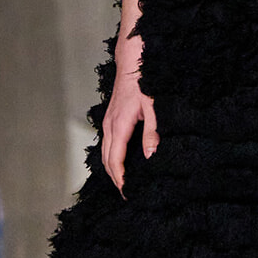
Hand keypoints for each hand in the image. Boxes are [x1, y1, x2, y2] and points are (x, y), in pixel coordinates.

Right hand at [101, 67, 158, 194]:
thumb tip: (150, 155)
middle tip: (127, 193)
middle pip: (107, 161)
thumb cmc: (143, 82)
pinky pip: (107, 144)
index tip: (127, 192)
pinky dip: (111, 158)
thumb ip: (151, 132)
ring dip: (112, 169)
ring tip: (124, 183)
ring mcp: (108, 122)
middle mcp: (109, 126)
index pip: (115, 160)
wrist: (131, 63)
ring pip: (105, 153)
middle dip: (115, 179)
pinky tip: (120, 163)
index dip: (120, 179)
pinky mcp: (110, 119)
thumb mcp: (152, 107)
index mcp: (119, 126)